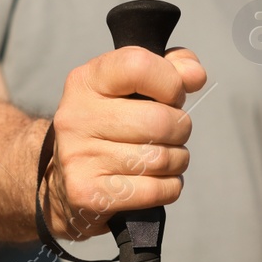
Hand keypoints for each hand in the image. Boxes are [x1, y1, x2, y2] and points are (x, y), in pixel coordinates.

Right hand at [46, 44, 206, 239]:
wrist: (66, 181)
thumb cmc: (110, 128)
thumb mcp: (130, 88)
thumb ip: (171, 69)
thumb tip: (195, 75)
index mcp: (86, 81)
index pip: (139, 67)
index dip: (171, 83)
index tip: (171, 97)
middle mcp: (77, 116)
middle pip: (160, 121)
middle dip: (180, 129)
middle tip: (170, 134)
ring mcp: (79, 157)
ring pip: (162, 159)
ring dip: (177, 160)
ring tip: (162, 158)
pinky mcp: (89, 194)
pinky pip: (157, 190)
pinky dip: (170, 187)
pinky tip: (155, 180)